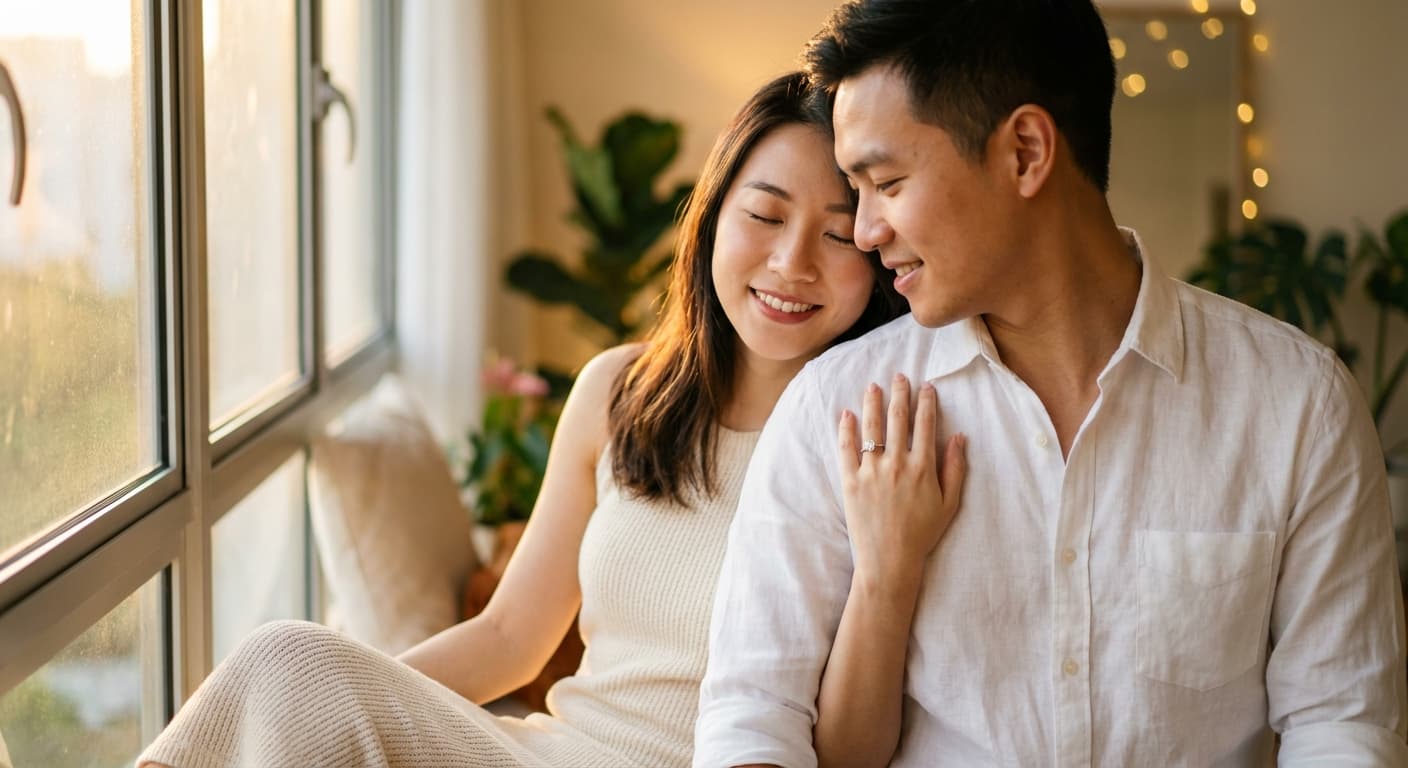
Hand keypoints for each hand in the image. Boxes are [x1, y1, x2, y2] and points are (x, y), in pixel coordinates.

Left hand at [836, 374, 966, 585]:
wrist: (889, 560)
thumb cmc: (922, 534)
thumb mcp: (949, 504)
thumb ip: (955, 469)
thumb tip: (959, 437)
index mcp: (923, 468)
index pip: (925, 424)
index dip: (926, 402)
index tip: (925, 386)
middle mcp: (897, 464)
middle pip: (897, 419)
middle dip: (899, 393)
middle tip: (899, 376)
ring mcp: (871, 471)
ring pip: (871, 428)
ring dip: (872, 403)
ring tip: (873, 387)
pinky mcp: (850, 481)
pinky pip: (846, 449)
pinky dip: (846, 429)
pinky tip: (847, 414)